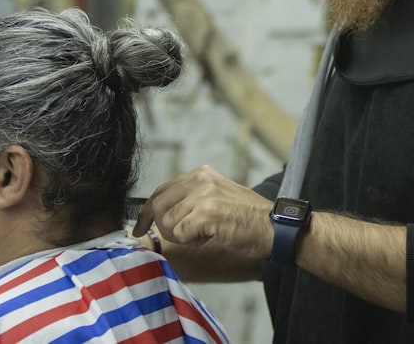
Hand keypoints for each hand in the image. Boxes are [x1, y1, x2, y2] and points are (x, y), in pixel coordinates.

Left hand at [132, 164, 274, 260]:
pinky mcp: (206, 214)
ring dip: (183, 236)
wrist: (274, 227)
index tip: (139, 228)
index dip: (146, 212)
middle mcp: (200, 178)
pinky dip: (191, 241)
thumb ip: (192, 199)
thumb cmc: (248, 218)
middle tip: (185, 236)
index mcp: (202, 173)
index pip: (161, 190)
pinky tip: (210, 237)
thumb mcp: (218, 196)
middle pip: (159, 205)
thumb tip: (158, 215)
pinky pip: (179, 234)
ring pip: (168, 222)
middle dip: (164, 227)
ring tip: (206, 233)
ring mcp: (203, 195)